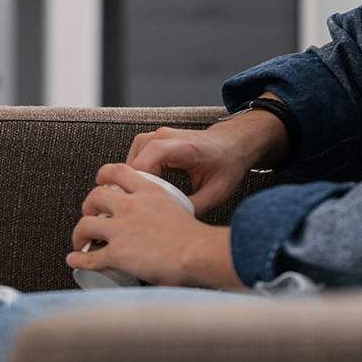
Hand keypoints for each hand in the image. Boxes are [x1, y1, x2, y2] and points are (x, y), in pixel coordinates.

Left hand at [66, 164, 243, 289]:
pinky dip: (79, 259)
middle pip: (95, 196)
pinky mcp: (117, 253)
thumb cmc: (198, 238)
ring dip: (79, 233)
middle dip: (88, 205)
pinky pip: (90, 257)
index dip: (105, 175)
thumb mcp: (180, 210)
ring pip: (86, 225)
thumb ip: (167, 211)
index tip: (101, 181)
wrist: (199, 253)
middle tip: (90, 214)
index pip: (119, 171)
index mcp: (149, 192)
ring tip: (80, 240)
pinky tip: (74, 260)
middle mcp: (130, 206)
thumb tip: (166, 225)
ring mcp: (121, 229)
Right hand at [125, 107, 287, 213]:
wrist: (232, 144)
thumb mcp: (215, 192)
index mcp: (181, 147)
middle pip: (133, 164)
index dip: (138, 185)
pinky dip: (137, 176)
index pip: (145, 162)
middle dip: (134, 189)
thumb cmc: (225, 163)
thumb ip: (192, 207)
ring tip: (144, 201)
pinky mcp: (152, 142)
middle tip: (142, 211)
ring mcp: (155, 137)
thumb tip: (171, 224)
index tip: (140, 206)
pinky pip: (134, 160)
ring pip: (130, 162)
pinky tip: (146, 190)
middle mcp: (163, 137)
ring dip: (133, 183)